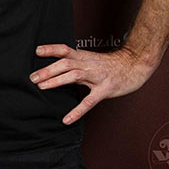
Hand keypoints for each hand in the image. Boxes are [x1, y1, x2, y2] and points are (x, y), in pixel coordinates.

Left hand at [30, 43, 155, 124]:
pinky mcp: (106, 90)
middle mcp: (89, 64)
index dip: (51, 49)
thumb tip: (56, 69)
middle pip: (66, 63)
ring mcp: (97, 77)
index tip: (37, 51)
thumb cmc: (112, 65)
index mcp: (85, 57)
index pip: (65, 50)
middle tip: (32, 77)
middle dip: (48, 69)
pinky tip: (67, 119)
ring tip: (42, 87)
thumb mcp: (92, 60)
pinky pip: (89, 101)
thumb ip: (76, 64)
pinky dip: (77, 111)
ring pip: (74, 75)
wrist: (136, 65)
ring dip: (57, 81)